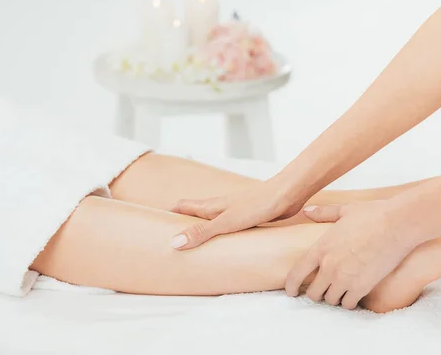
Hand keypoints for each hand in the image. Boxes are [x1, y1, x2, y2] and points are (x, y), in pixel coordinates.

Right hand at [170, 178, 306, 249]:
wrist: (287, 194)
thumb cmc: (258, 204)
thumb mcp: (226, 222)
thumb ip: (202, 233)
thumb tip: (174, 243)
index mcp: (211, 206)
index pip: (182, 206)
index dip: (168, 213)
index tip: (153, 223)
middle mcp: (220, 206)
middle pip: (195, 213)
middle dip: (182, 223)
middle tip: (171, 239)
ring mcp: (235, 211)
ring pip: (212, 220)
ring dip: (202, 229)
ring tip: (195, 246)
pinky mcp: (250, 217)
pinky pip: (230, 227)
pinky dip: (222, 235)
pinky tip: (227, 245)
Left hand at [285, 200, 419, 309]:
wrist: (398, 224)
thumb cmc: (373, 214)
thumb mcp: (344, 211)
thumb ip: (323, 213)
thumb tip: (306, 211)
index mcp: (321, 248)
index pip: (296, 274)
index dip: (291, 286)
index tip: (292, 291)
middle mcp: (329, 266)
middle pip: (313, 293)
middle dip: (317, 293)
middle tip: (323, 290)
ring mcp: (344, 278)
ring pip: (331, 300)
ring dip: (334, 297)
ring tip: (340, 291)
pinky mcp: (362, 287)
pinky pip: (348, 304)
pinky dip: (350, 302)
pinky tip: (354, 295)